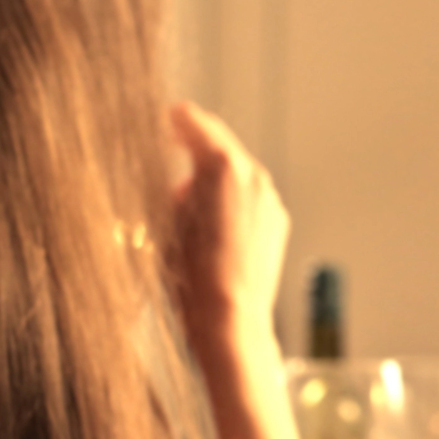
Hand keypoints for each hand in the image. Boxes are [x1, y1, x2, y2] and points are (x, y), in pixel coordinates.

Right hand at [167, 102, 290, 347]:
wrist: (230, 319)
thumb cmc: (189, 276)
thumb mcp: (163, 222)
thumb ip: (170, 186)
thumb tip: (176, 176)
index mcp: (224, 168)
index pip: (196, 123)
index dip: (174, 120)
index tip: (162, 120)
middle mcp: (254, 176)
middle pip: (219, 146)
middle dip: (192, 150)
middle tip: (166, 152)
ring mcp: (270, 199)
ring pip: (235, 173)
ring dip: (211, 179)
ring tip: (183, 207)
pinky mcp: (277, 220)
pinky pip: (249, 198)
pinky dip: (229, 201)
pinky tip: (209, 227)